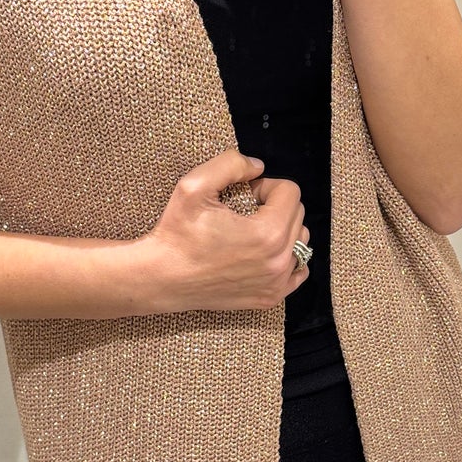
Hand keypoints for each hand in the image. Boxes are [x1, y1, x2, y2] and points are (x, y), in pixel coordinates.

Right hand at [141, 148, 311, 313]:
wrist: (162, 278)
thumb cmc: (176, 233)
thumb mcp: (194, 185)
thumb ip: (231, 164)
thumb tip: (258, 167)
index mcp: (268, 233)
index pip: (291, 192)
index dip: (265, 186)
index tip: (244, 194)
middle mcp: (278, 261)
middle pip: (298, 215)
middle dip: (275, 206)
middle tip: (244, 211)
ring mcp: (276, 283)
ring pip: (300, 242)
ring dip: (282, 230)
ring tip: (251, 231)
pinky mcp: (269, 297)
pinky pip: (298, 271)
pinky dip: (286, 258)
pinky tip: (263, 254)